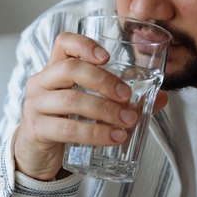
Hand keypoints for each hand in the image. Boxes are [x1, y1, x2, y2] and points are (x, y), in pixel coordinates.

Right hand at [14, 32, 168, 179]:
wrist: (36, 154)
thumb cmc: (64, 121)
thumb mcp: (87, 106)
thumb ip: (121, 100)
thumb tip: (161, 98)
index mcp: (54, 69)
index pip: (63, 42)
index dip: (85, 44)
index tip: (107, 57)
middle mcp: (40, 82)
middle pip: (70, 69)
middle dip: (103, 81)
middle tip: (127, 95)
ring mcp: (35, 105)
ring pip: (72, 101)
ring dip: (105, 110)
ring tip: (129, 120)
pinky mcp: (36, 130)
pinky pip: (67, 129)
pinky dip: (95, 133)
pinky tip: (114, 137)